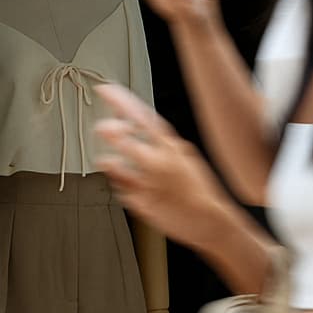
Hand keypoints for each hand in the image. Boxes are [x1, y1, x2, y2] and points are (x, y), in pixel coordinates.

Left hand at [93, 84, 231, 250]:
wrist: (210, 221)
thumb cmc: (200, 189)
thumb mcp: (186, 156)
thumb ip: (163, 142)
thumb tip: (143, 129)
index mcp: (170, 148)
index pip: (141, 116)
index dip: (120, 101)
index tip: (105, 90)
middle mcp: (157, 163)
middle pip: (123, 140)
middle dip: (109, 131)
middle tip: (103, 128)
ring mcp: (147, 184)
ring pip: (114, 166)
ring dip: (109, 161)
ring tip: (113, 161)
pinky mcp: (141, 204)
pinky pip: (119, 188)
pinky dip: (119, 183)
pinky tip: (126, 182)